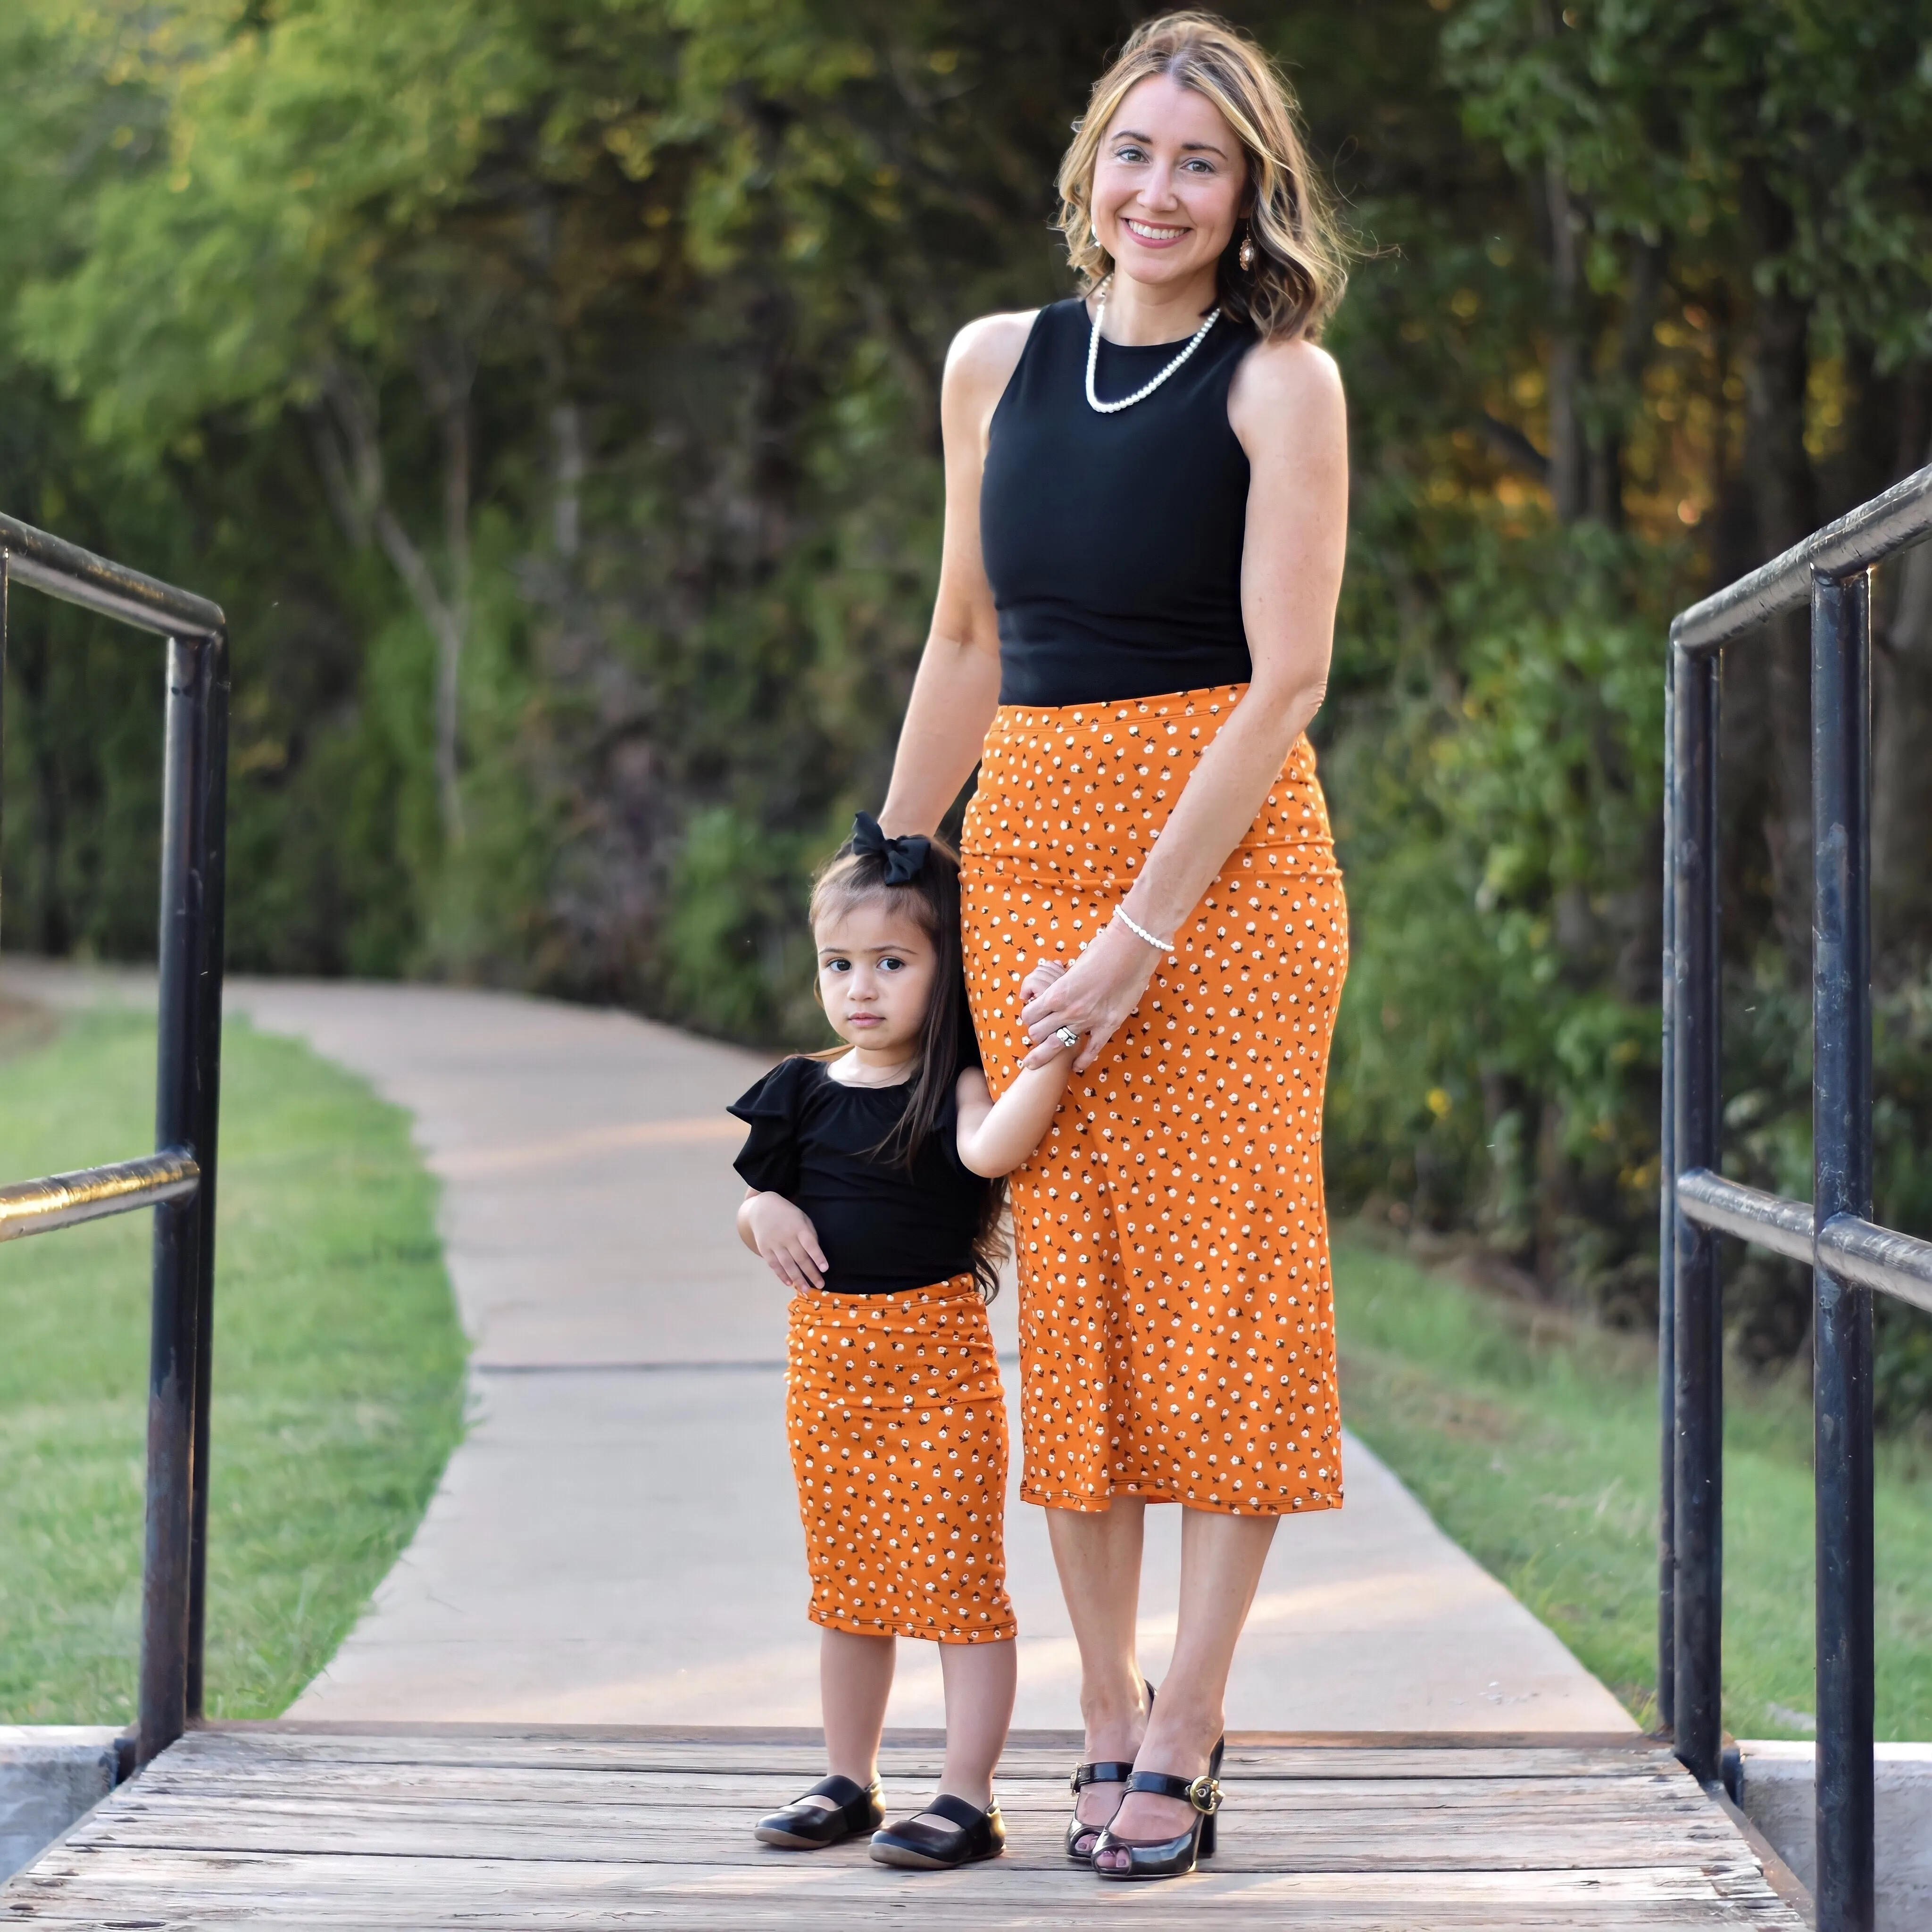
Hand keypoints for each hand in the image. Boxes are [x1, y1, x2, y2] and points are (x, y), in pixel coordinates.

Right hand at [741, 1192, 827, 1290]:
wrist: (761, 1208)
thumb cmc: (787, 1215)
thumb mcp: (802, 1218)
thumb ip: (809, 1234)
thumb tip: (816, 1254)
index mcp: (798, 1227)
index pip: (810, 1244)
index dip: (818, 1257)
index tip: (825, 1269)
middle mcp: (786, 1236)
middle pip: (800, 1258)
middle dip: (811, 1273)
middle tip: (820, 1285)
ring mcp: (774, 1244)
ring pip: (787, 1264)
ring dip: (797, 1278)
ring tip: (806, 1289)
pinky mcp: (764, 1249)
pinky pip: (774, 1265)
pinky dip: (782, 1275)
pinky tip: (790, 1283)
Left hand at [1019, 920, 1162, 1072]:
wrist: (1131, 948)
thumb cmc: (1102, 949)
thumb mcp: (1073, 967)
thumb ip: (1064, 983)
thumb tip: (1060, 988)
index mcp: (1057, 992)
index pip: (1029, 1014)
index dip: (1029, 1015)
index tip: (1032, 1014)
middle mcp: (1069, 1010)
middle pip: (1038, 1033)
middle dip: (1035, 1033)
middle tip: (1039, 1032)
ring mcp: (1089, 1020)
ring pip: (1056, 1045)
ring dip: (1046, 1051)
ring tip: (1040, 1057)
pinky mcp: (1109, 1025)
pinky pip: (1091, 1050)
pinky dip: (1082, 1060)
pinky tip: (1076, 1065)